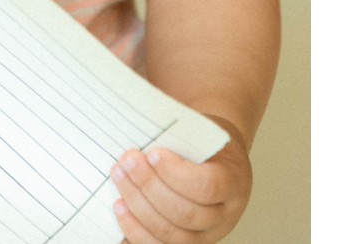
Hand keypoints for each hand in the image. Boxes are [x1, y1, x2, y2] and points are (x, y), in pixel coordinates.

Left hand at [110, 118, 251, 242]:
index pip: (207, 187)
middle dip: (150, 186)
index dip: (176, 173)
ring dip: (139, 207)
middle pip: (186, 213)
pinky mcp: (186, 242)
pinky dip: (136, 231)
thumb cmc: (204, 142)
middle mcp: (223, 216)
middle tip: (127, 161)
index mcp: (232, 181)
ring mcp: (206, 235)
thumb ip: (178, 132)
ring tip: (119, 178)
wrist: (216, 159)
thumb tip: (140, 120)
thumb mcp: (202, 129)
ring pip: (172, 235)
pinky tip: (120, 209)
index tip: (152, 153)